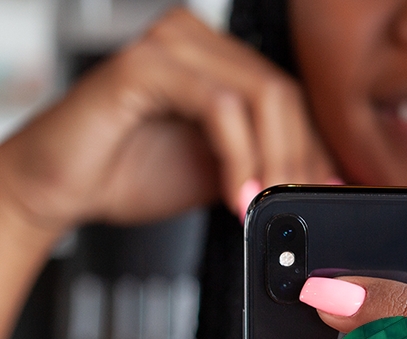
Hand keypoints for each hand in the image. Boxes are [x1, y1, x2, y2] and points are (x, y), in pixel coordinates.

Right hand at [0, 8, 335, 234]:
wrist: (63, 186)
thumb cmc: (131, 173)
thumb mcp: (220, 174)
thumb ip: (263, 167)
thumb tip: (315, 183)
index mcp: (217, 61)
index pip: (289, 98)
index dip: (313, 150)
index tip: (321, 195)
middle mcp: (197, 42)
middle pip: (283, 94)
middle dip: (298, 161)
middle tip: (294, 207)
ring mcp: (170, 46)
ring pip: (261, 96)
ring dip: (273, 161)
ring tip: (264, 206)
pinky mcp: (145, 64)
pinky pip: (219, 106)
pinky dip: (238, 157)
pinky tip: (236, 195)